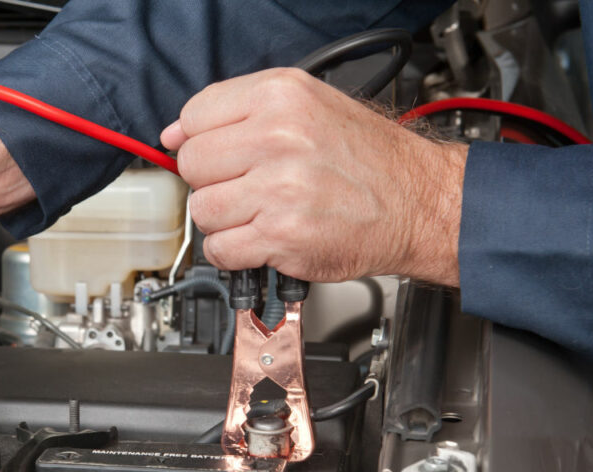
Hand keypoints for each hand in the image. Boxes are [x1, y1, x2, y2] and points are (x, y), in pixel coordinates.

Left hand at [160, 68, 466, 285]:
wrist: (418, 202)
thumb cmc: (368, 158)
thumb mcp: (308, 105)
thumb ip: (238, 111)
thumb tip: (174, 134)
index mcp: (280, 98)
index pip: (194, 117)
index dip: (200, 140)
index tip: (217, 155)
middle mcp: (277, 139)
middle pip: (192, 165)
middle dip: (213, 181)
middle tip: (246, 185)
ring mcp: (278, 190)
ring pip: (202, 210)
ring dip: (223, 219)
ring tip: (258, 212)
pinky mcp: (281, 236)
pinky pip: (220, 249)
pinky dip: (234, 252)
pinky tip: (261, 238)